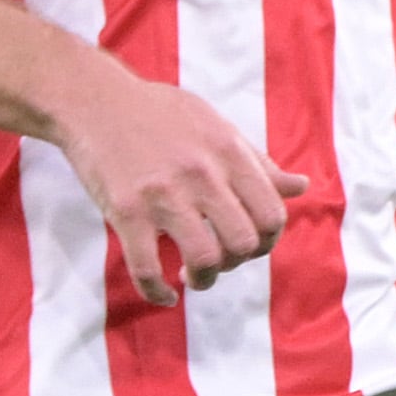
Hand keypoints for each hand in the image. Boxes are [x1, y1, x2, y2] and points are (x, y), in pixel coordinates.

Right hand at [56, 62, 308, 306]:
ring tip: (192, 275)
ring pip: (205, 258)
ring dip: (203, 279)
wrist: (94, 100)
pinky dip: (157, 293)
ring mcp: (163, 194)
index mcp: (228, 153)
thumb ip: (256, 163)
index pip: (272, 215)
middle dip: (236, 262)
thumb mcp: (216, 127)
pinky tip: (163, 294)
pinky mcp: (126, 211)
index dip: (266, 241)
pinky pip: (147, 268)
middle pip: (244, 242)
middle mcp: (202, 174)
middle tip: (218, 259)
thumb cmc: (160, 113)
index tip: (246, 245)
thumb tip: (301, 187)